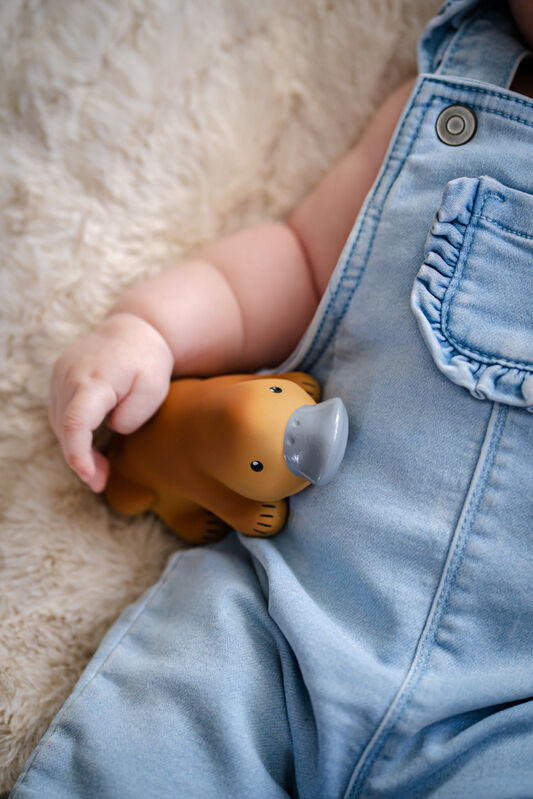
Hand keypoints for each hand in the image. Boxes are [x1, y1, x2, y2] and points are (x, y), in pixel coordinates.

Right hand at [49, 313, 173, 491]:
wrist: (133, 328)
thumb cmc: (148, 360)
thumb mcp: (154, 389)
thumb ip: (132, 415)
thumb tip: (111, 428)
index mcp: (93, 379)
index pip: (75, 422)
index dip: (78, 453)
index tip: (89, 475)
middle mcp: (68, 376)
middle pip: (64, 428)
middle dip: (80, 460)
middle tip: (101, 483)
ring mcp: (59, 376)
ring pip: (60, 424)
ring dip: (76, 449)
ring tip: (101, 471)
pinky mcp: (59, 380)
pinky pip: (61, 414)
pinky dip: (73, 434)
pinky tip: (91, 451)